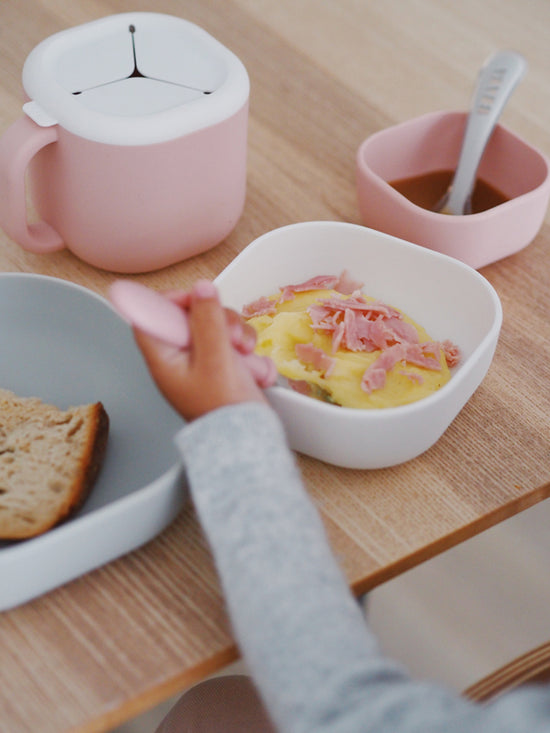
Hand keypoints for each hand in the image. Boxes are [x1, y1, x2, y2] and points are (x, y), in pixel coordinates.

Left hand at [133, 280, 268, 420]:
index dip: (171, 301)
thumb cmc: (224, 410)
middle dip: (218, 318)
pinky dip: (247, 350)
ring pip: (218, 327)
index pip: (151, 316)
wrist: (249, 441)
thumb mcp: (215, 360)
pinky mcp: (225, 366)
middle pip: (191, 316)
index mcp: (165, 359)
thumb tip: (201, 289)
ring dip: (237, 333)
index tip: (195, 298)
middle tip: (230, 335)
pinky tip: (253, 366)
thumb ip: (207, 321)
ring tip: (245, 353)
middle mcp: (181, 359)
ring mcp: (204, 362)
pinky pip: (234, 343)